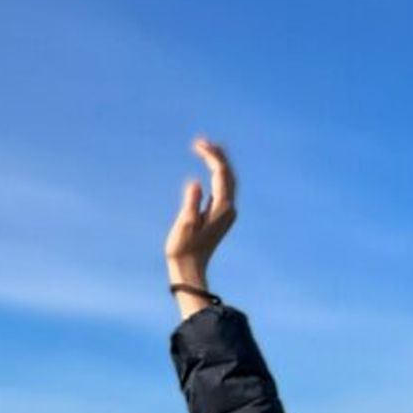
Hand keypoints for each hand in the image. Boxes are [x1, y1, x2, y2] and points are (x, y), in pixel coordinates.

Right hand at [163, 137, 236, 286]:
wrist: (190, 271)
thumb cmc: (183, 249)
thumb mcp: (185, 225)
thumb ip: (192, 203)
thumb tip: (196, 183)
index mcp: (222, 208)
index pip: (220, 174)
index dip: (210, 156)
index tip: (197, 145)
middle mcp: (229, 208)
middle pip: (228, 174)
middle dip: (217, 155)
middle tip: (201, 141)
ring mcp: (227, 212)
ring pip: (228, 180)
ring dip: (218, 164)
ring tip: (206, 149)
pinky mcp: (221, 216)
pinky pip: (223, 188)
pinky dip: (217, 175)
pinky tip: (210, 170)